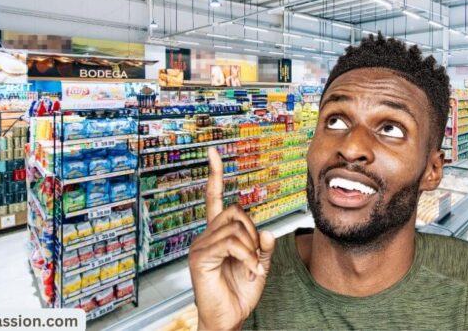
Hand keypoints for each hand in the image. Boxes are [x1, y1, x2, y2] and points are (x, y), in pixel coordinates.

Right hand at [189, 147, 275, 330]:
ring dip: (251, 249)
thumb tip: (267, 233)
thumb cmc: (238, 293)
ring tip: (250, 269)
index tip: (213, 152)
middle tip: (255, 257)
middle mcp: (206, 235)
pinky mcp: (200, 257)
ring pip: (236, 227)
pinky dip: (247, 258)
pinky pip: (231, 243)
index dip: (215, 174)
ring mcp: (201, 245)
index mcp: (218, 234)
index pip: (214, 197)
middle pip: (235, 210)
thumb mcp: (259, 266)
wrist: (228, 318)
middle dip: (252, 231)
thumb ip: (263, 248)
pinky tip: (248, 272)